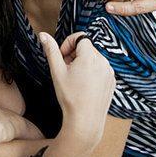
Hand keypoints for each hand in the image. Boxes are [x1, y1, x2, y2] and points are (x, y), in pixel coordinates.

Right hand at [40, 32, 114, 148]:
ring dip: (83, 63)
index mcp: (90, 56)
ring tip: (75, 79)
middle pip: (86, 47)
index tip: (62, 58)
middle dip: (74, 55)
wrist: (85, 122)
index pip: (79, 37)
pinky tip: (84, 86)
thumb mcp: (57, 71)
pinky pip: (100, 68)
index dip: (68, 44)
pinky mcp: (112, 81)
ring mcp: (109, 72)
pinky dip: (91, 72)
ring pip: (93, 58)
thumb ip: (51, 49)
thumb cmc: (70, 97)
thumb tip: (43, 34)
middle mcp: (103, 61)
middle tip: (66, 70)